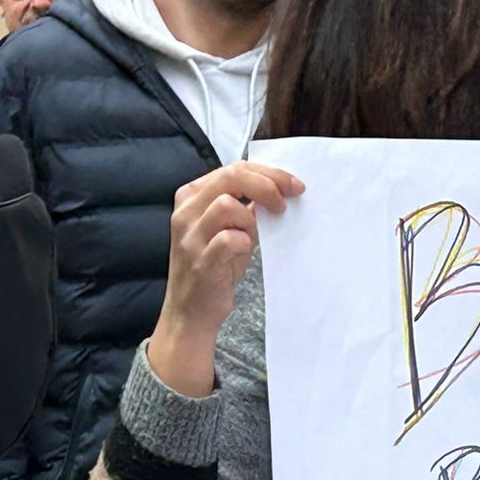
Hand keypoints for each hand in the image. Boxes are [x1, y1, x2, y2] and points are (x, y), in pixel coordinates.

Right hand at [148, 162, 302, 396]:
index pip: (233, 168)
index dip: (268, 173)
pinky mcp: (200, 259)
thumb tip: (280, 188)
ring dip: (253, 219)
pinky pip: (229, 238)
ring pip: (227, 205)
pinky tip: (246, 250)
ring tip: (256, 236)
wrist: (192, 310)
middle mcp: (186, 212)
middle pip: (230, 177)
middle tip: (288, 201)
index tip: (294, 185)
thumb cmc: (216, 266)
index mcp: (192, 197)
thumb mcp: (231, 229)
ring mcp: (190, 236)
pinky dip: (245, 241)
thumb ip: (246, 207)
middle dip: (268, 185)